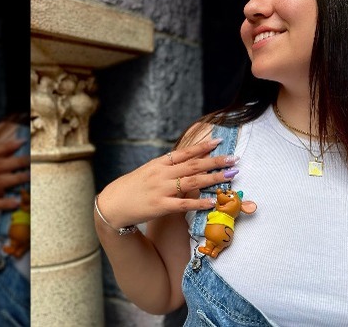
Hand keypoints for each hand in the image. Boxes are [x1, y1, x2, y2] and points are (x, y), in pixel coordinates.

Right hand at [96, 138, 238, 228]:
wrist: (113, 204)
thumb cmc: (133, 187)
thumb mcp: (149, 170)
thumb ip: (168, 166)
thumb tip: (189, 159)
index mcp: (160, 163)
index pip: (185, 152)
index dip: (202, 147)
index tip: (219, 142)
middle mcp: (162, 174)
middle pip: (193, 165)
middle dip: (215, 162)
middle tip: (233, 159)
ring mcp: (162, 190)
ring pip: (192, 182)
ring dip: (213, 178)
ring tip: (229, 176)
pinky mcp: (161, 206)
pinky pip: (183, 203)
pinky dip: (199, 202)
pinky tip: (212, 201)